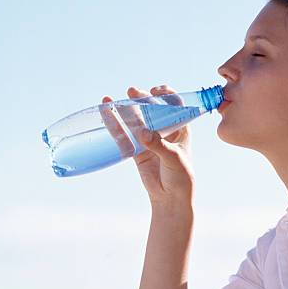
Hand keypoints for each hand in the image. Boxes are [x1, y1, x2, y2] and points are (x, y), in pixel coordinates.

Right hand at [100, 85, 194, 206]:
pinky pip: (125, 136)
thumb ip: (158, 145)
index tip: (155, 91)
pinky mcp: (137, 151)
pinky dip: (115, 126)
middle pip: (152, 110)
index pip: (175, 105)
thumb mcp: (174, 159)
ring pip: (136, 121)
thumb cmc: (180, 177)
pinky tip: (107, 115)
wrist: (171, 198)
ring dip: (125, 110)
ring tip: (111, 101)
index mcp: (180, 129)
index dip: (166, 95)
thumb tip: (142, 133)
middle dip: (142, 99)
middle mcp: (165, 132)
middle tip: (132, 92)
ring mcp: (149, 140)